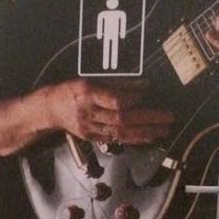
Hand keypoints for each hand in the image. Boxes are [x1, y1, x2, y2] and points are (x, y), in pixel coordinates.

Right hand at [44, 78, 173, 143]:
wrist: (50, 109)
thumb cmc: (71, 91)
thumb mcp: (91, 80)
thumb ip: (117, 84)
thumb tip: (144, 86)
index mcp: (87, 94)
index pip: (113, 100)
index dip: (132, 99)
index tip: (147, 95)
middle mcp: (88, 112)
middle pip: (121, 118)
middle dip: (148, 119)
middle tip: (168, 117)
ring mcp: (90, 127)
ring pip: (121, 132)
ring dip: (145, 132)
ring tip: (164, 130)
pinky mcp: (92, 137)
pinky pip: (116, 139)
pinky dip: (135, 139)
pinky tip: (149, 137)